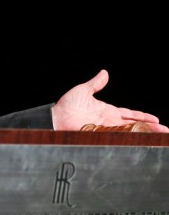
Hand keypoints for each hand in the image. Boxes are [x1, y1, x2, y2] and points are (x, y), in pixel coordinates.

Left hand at [51, 69, 168, 131]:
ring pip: (130, 132)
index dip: (143, 117)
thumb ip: (95, 84)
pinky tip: (141, 141)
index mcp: (107, 111)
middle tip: (165, 132)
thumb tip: (104, 73)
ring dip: (145, 134)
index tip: (157, 120)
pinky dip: (130, 139)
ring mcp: (106, 129)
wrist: (56, 116)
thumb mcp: (83, 91)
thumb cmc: (67, 104)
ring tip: (160, 137)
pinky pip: (118, 137)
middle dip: (150, 128)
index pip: (129, 115)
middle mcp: (109, 121)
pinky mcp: (100, 135)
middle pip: (134, 125)